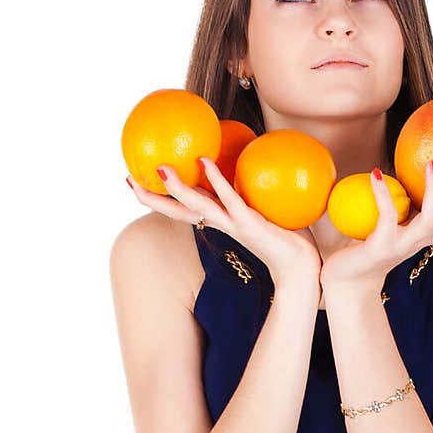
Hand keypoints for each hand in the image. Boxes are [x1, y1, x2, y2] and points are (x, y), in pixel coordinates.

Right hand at [126, 158, 321, 287]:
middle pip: (179, 209)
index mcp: (222, 222)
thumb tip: (252, 166)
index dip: (160, 197)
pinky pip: (230, 200)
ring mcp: (234, 225)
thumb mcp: (265, 212)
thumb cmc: (287, 239)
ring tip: (160, 170)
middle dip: (153, 196)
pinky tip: (205, 162)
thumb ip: (253, 195)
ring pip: (198, 206)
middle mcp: (222, 225)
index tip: (138, 183)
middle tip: (129, 179)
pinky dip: (217, 181)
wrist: (303, 270)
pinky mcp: (250, 224)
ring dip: (178, 189)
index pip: (185, 208)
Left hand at [320, 159, 432, 295]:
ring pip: (431, 219)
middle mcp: (421, 243)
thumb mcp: (394, 228)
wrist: (347, 281)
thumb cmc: (371, 247)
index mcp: (427, 240)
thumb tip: (411, 168)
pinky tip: (375, 172)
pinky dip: (382, 192)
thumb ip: (406, 208)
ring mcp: (403, 246)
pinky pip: (387, 215)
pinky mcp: (382, 246)